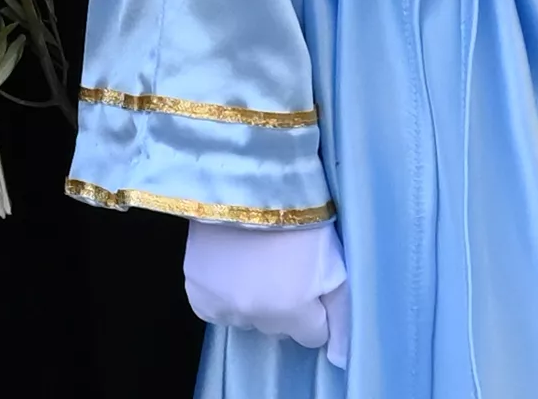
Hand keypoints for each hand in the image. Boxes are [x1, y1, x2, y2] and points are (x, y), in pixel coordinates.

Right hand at [184, 220, 349, 361]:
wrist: (247, 178)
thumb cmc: (301, 216)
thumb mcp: (334, 262)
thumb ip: (341, 312)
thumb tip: (339, 358)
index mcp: (292, 308)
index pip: (313, 334)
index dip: (314, 307)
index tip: (309, 281)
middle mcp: (255, 313)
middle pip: (279, 328)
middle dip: (283, 305)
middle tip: (281, 266)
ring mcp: (222, 303)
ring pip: (248, 320)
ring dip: (252, 300)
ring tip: (254, 262)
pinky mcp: (196, 291)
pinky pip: (217, 311)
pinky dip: (225, 296)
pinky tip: (231, 269)